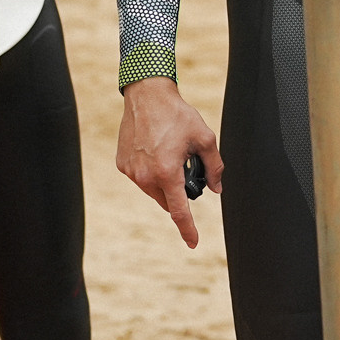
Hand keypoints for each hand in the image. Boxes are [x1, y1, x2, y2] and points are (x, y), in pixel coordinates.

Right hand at [117, 77, 224, 248]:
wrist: (147, 96)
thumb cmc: (178, 115)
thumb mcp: (205, 138)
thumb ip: (215, 167)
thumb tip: (217, 188)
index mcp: (167, 172)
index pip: (180, 210)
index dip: (188, 229)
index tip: (193, 243)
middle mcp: (145, 177)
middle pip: (168, 200)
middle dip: (179, 192)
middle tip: (187, 165)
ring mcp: (131, 172)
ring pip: (154, 191)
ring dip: (165, 181)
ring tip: (170, 152)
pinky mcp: (122, 165)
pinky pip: (140, 178)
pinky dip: (151, 171)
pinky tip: (155, 149)